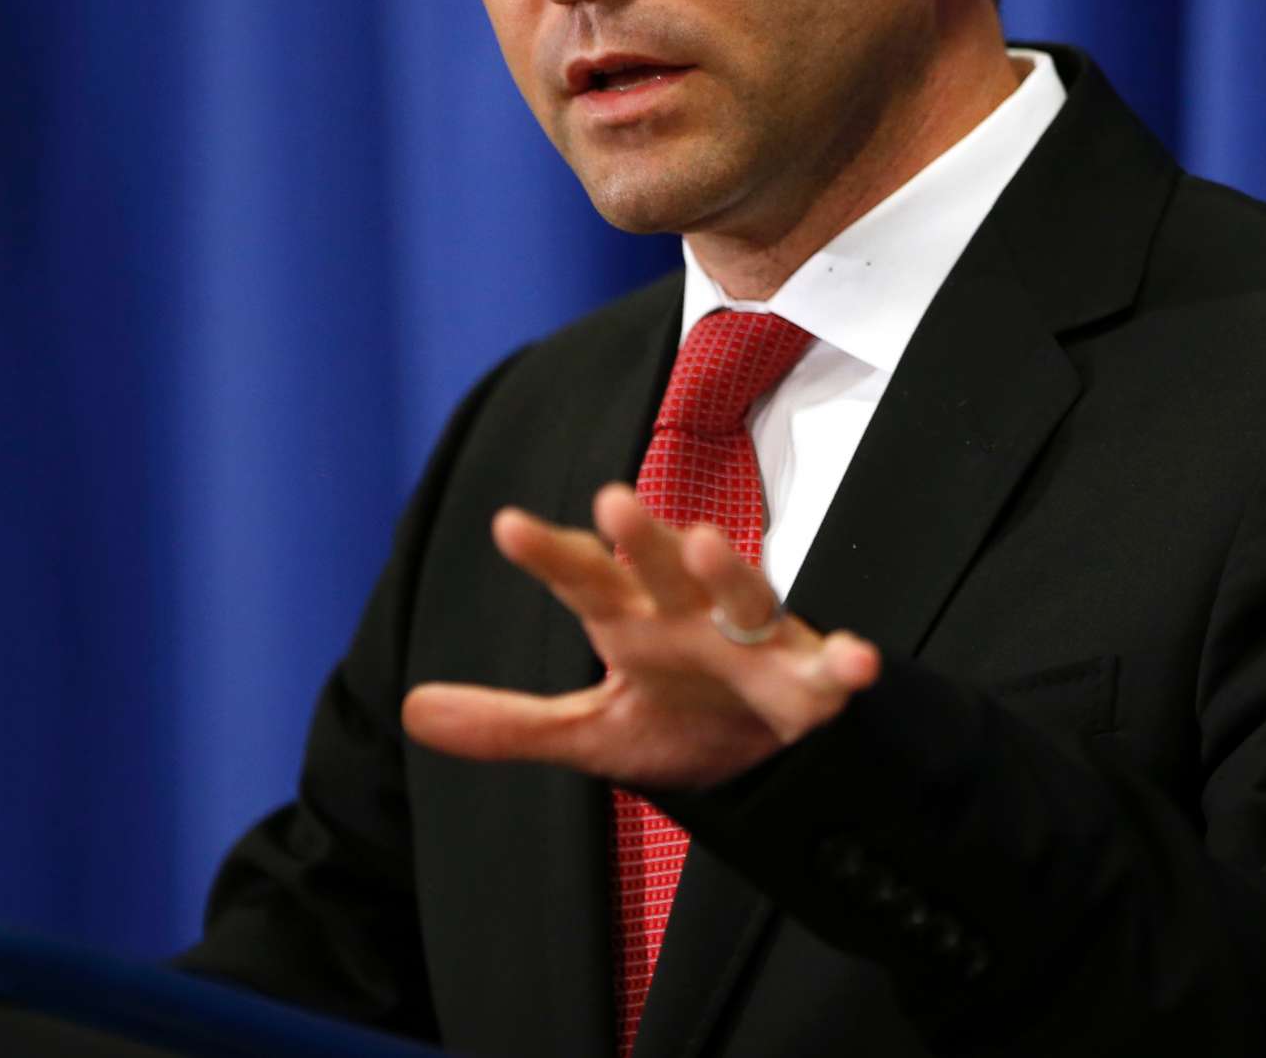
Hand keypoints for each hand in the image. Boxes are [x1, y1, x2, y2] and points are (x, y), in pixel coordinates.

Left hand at [401, 485, 881, 788]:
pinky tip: (854, 662)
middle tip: (613, 501)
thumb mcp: (590, 733)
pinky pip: (831, 670)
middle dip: (645, 538)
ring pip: (747, 595)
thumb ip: (510, 723)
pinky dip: (846, 664)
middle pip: (666, 568)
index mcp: (636, 622)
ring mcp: (758, 643)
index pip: (586, 580)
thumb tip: (410, 709)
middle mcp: (695, 616)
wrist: (766, 765)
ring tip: (707, 543)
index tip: (506, 526)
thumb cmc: (679, 724)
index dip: (551, 555)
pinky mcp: (812, 682)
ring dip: (730, 570)